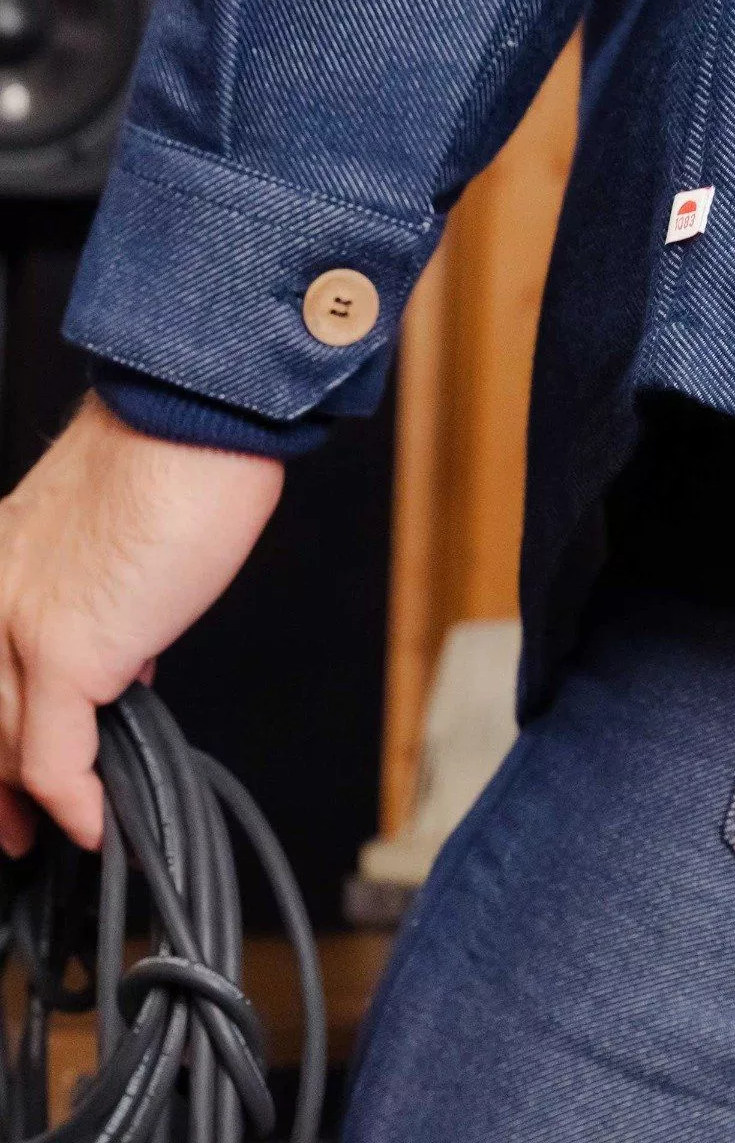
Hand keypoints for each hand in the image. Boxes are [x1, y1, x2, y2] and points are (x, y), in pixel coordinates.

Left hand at [0, 393, 283, 854]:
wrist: (191, 426)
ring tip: (53, 833)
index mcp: (1, 560)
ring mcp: (19, 624)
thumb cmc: (168, 460)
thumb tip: (123, 658)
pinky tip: (93, 825)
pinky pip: (54, 758)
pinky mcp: (66, 651)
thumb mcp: (115, 536)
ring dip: (27, 803)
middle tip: (14, 824)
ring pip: (5, 743)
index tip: (14, 765)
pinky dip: (73, 803)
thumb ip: (103, 599)